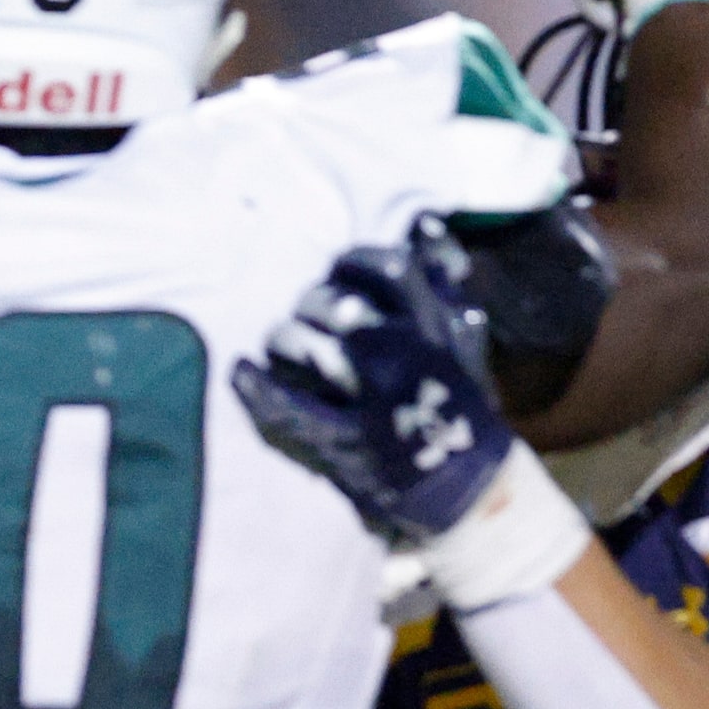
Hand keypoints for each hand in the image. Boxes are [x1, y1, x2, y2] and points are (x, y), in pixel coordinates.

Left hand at [232, 219, 514, 543]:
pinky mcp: (347, 445)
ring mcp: (374, 403)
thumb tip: (421, 223)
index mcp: (436, 327)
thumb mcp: (460, 336)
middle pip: (337, 306)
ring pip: (310, 350)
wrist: (468, 486)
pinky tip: (240, 370)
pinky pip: (290, 409)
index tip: (340, 268)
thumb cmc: (455, 400)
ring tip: (278, 340)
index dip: (354, 261)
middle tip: (306, 312)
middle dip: (313, 304)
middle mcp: (405, 358)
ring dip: (284, 338)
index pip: (389, 268)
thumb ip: (438, 279)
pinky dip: (257, 388)